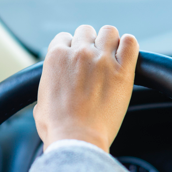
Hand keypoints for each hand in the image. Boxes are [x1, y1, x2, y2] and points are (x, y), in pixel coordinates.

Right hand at [34, 25, 138, 152]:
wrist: (77, 140)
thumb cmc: (57, 128)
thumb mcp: (40, 105)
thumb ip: (47, 90)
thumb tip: (48, 95)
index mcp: (56, 57)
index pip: (65, 37)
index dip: (70, 49)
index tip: (75, 61)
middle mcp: (79, 52)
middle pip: (86, 31)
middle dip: (89, 44)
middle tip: (93, 62)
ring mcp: (102, 59)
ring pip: (109, 32)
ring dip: (109, 42)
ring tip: (111, 58)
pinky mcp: (123, 70)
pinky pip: (131, 43)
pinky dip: (129, 47)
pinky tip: (126, 57)